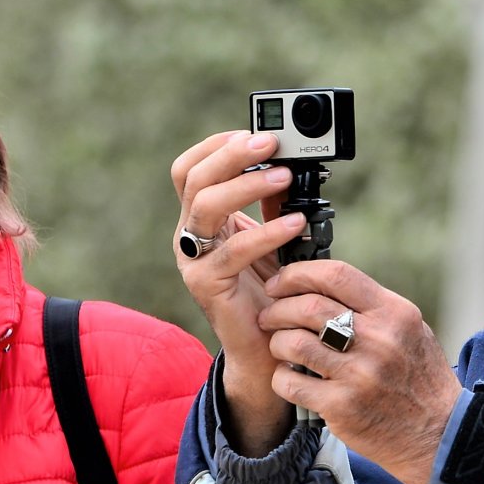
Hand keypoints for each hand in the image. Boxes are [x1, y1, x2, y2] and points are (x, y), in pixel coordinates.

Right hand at [169, 130, 309, 453]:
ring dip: (247, 185)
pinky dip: (265, 232)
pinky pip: (231, 251)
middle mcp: (189, 234)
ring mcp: (193, 260)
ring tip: (284, 177)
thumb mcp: (275, 239)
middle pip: (192, 178)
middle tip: (270, 143)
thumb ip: (275, 204)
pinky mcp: (206, 286)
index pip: (191, 168)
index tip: (255, 133)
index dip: (218, 145)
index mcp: (200, 218)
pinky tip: (294, 224)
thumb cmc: (272, 293)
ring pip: (204, 206)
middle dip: (231, 154)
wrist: (267, 350)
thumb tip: (290, 164)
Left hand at [259, 260, 463, 483]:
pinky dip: (281, 377)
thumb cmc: (420, 378)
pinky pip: (291, 383)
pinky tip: (288, 376)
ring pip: (294, 343)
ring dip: (277, 342)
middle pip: (308, 307)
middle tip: (269, 316)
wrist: (438, 434)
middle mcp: (378, 340)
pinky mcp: (341, 407)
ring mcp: (359, 375)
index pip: (336, 275)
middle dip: (278, 308)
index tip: (280, 282)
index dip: (297, 274)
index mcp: (394, 314)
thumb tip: (323, 284)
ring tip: (279, 346)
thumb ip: (372, 307)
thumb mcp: (411, 330)